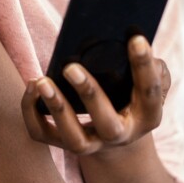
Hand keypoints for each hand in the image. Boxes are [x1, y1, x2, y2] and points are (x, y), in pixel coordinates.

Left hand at [20, 35, 171, 156]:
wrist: (115, 133)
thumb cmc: (132, 95)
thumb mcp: (147, 83)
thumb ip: (152, 67)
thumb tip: (135, 40)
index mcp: (147, 117)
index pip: (149, 92)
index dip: (144, 66)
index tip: (136, 38)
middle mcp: (120, 135)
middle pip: (107, 124)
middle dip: (89, 94)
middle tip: (71, 67)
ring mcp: (91, 144)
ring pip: (73, 137)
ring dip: (57, 108)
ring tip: (41, 81)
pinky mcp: (62, 143)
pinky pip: (42, 134)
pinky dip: (31, 112)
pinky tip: (32, 85)